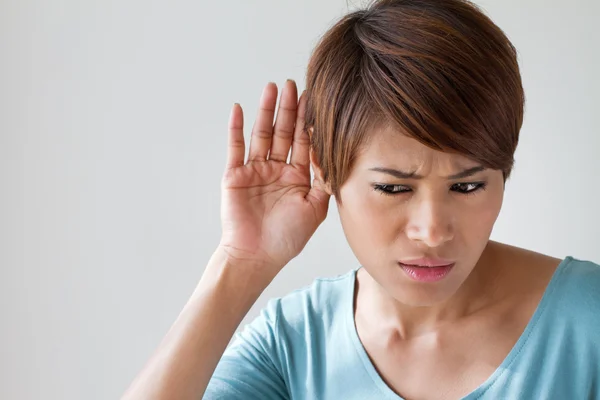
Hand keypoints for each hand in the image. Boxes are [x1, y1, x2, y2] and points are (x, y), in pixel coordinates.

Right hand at [218, 80, 330, 275]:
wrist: (256, 256)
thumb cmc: (287, 238)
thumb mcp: (316, 208)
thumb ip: (325, 180)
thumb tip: (334, 153)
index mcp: (297, 177)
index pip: (304, 142)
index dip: (308, 121)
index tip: (315, 98)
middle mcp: (276, 170)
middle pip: (283, 132)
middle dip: (289, 109)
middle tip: (293, 84)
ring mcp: (255, 171)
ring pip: (261, 134)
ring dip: (266, 111)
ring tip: (271, 88)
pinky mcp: (235, 175)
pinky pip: (235, 147)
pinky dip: (237, 128)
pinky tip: (240, 109)